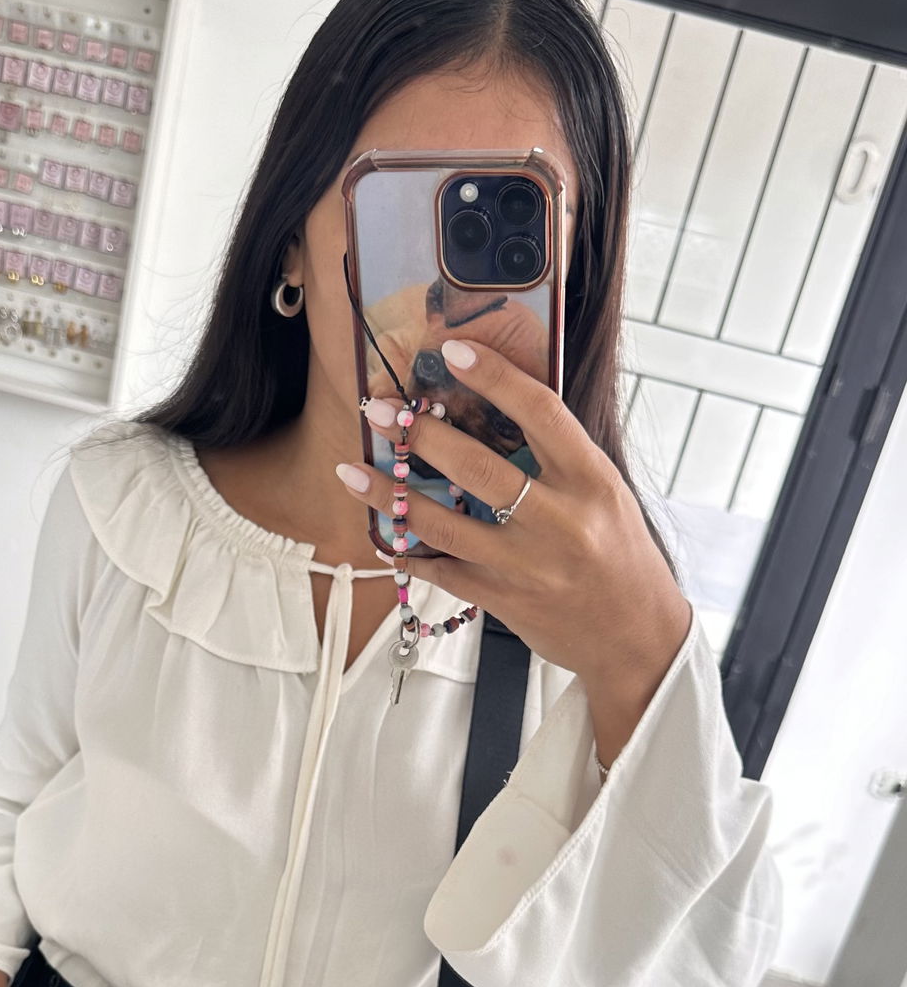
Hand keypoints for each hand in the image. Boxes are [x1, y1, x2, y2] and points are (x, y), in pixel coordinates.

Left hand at [336, 336, 691, 698]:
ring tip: (351, 471)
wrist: (635, 634)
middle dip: (420, 436)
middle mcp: (560, 521)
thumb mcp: (604, 495)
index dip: (494, 377)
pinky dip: (409, 552)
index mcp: (591, 480)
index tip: (452, 351)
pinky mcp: (504, 600)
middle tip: (378, 410)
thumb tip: (491, 412)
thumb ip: (558, 459)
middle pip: (477, 468)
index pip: (540, 413)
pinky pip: (441, 571)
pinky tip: (385, 537)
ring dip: (389, 496)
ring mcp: (527, 565)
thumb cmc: (619, 554)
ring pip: (443, 524)